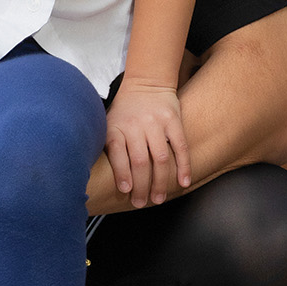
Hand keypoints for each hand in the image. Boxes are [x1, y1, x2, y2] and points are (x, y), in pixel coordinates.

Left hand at [104, 83, 189, 208]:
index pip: (117, 153)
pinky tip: (183, 182)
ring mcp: (156, 122)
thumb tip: (102, 178)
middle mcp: (135, 125)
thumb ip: (108, 146)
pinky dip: (184, 167)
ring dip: (161, 182)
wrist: (147, 82)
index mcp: (116, 127)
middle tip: (141, 203)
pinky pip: (180, 147)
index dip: (122, 173)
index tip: (125, 190)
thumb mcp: (108, 123)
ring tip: (158, 198)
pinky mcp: (173, 120)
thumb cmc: (125, 110)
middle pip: (139, 161)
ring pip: (160, 158)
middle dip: (141, 186)